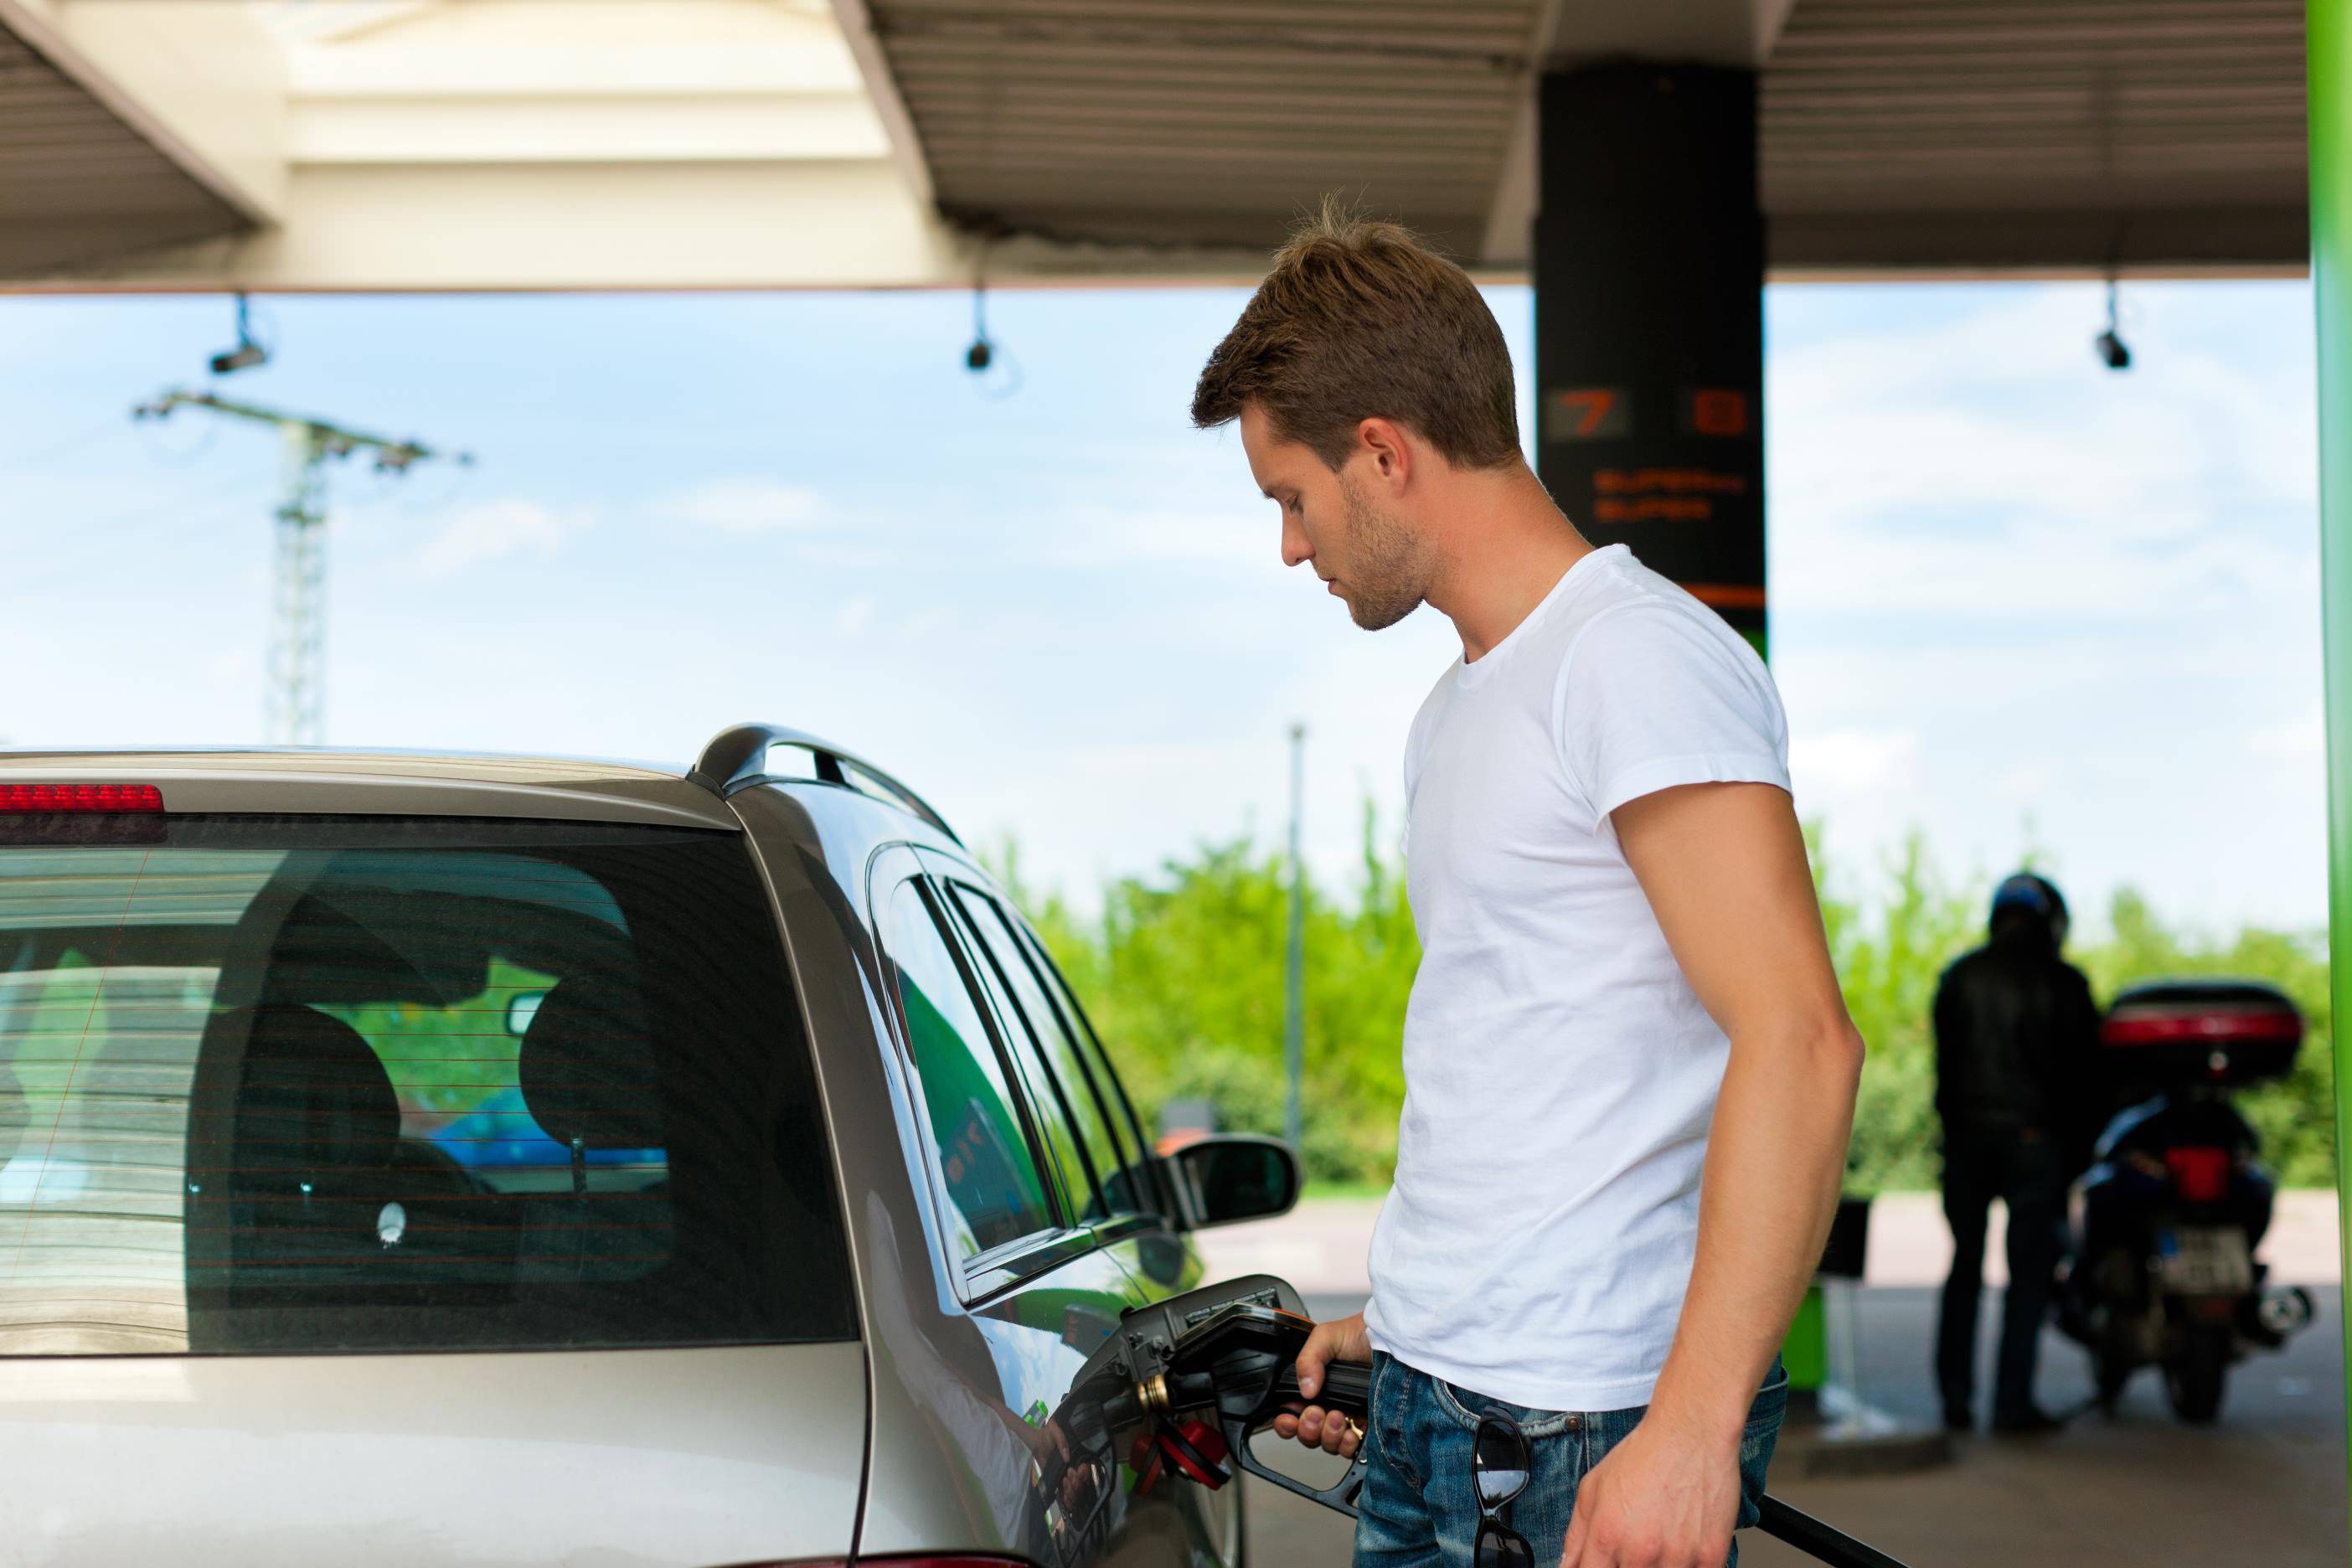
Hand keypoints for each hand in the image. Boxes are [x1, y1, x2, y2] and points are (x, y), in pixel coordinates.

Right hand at [1270, 1310, 1370, 1458]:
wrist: (1391, 1338)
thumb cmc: (1360, 1334)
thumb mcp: (1326, 1337)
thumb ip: (1308, 1359)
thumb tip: (1305, 1388)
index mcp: (1311, 1386)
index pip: (1290, 1414)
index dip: (1286, 1422)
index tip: (1290, 1420)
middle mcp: (1326, 1404)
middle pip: (1307, 1434)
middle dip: (1308, 1428)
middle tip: (1316, 1413)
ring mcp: (1346, 1417)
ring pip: (1327, 1443)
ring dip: (1328, 1436)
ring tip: (1338, 1417)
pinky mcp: (1366, 1426)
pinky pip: (1351, 1448)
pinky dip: (1347, 1446)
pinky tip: (1350, 1432)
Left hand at [1559, 1411, 1737, 1567]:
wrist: (1691, 1434)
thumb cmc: (1644, 1455)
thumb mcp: (1593, 1486)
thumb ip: (1576, 1533)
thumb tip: (1567, 1564)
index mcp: (1607, 1536)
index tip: (1603, 1564)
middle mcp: (1640, 1552)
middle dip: (1627, 1566)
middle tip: (1637, 1544)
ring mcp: (1677, 1558)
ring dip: (1659, 1566)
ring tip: (1662, 1540)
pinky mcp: (1710, 1558)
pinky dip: (1688, 1565)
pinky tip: (1683, 1544)